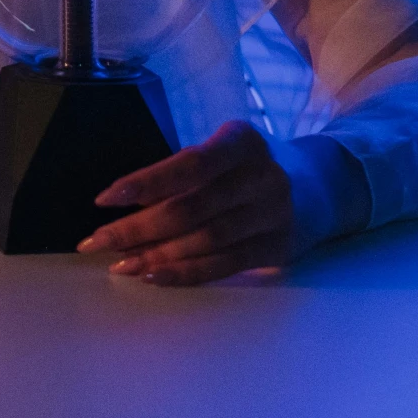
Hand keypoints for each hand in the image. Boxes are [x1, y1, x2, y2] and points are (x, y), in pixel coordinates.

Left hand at [75, 122, 368, 285]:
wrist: (321, 185)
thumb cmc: (250, 165)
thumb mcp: (226, 149)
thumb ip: (186, 169)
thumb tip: (128, 203)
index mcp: (242, 141)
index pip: (188, 164)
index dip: (145, 183)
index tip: (104, 199)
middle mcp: (262, 177)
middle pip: (191, 208)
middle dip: (137, 228)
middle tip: (97, 241)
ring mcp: (274, 216)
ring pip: (204, 241)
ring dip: (155, 256)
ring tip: (120, 264)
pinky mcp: (278, 249)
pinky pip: (224, 266)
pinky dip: (185, 273)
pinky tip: (153, 275)